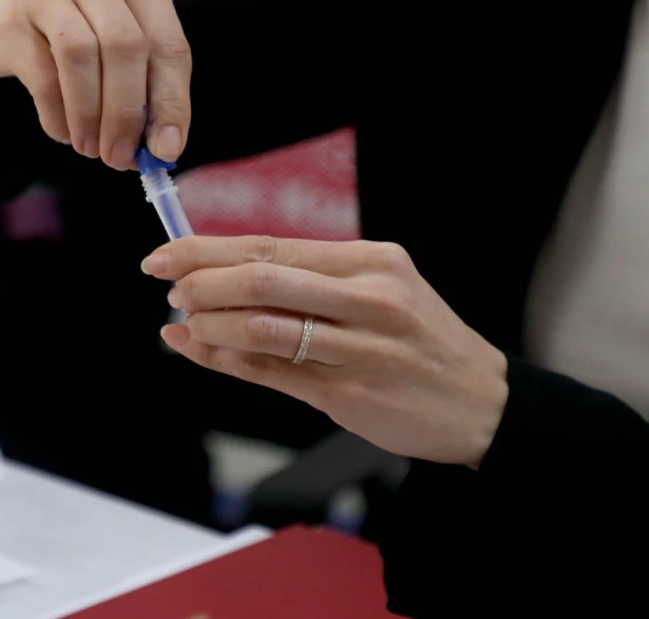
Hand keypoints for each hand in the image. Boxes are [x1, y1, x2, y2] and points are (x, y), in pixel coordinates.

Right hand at [0, 0, 191, 169]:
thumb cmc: (74, 38)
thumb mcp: (117, 53)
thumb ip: (145, 92)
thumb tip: (161, 151)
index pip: (170, 47)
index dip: (172, 104)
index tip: (166, 151)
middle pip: (128, 48)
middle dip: (127, 113)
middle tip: (119, 158)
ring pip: (82, 56)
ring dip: (89, 115)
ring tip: (90, 149)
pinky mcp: (18, 13)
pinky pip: (44, 74)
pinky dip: (58, 115)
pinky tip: (64, 132)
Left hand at [144, 236, 508, 467]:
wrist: (482, 403)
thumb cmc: (417, 341)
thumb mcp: (379, 292)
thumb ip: (306, 281)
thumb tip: (217, 274)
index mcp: (372, 262)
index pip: (272, 245)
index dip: (208, 249)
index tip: (165, 254)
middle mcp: (368, 298)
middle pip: (263, 278)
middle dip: (200, 281)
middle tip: (166, 286)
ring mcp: (361, 347)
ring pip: (263, 327)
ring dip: (209, 324)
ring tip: (181, 322)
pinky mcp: (351, 394)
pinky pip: (273, 374)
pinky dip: (225, 360)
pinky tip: (197, 350)